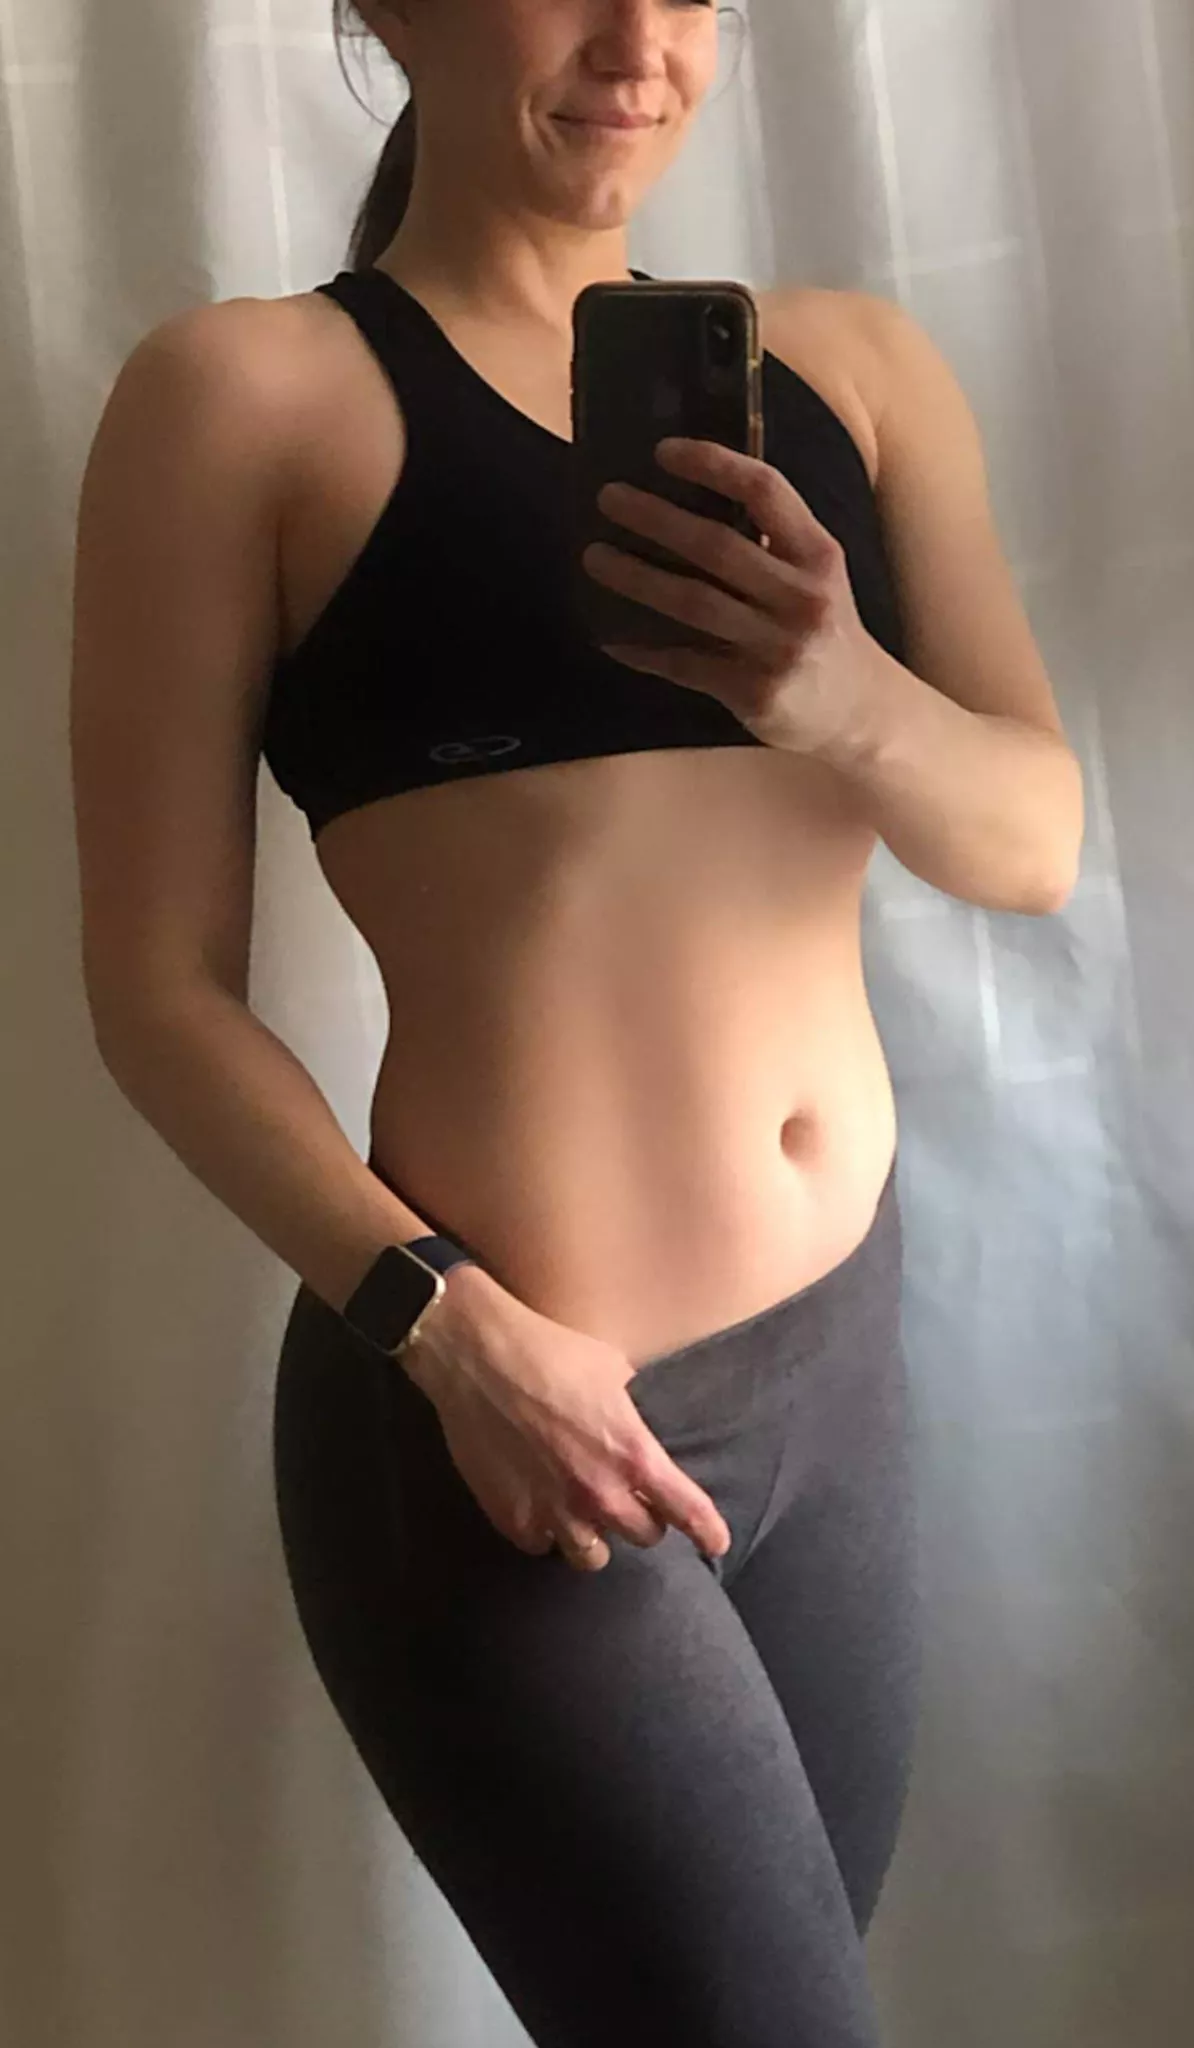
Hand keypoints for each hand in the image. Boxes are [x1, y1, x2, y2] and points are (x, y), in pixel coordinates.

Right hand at [401, 1269, 731, 1574]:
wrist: (475, 1356)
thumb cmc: (549, 1351)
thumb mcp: (613, 1371)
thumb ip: (633, 1413)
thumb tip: (643, 1427)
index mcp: (633, 1454)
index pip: (687, 1510)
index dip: (707, 1531)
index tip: (716, 1542)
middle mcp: (599, 1494)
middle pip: (644, 1536)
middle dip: (642, 1519)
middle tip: (629, 1499)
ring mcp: (554, 1512)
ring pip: (593, 1557)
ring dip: (595, 1537)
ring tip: (583, 1513)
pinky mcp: (513, 1519)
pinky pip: (542, 1545)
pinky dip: (545, 1532)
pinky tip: (540, 1505)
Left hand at [583, 436, 878, 759]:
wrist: (863, 711)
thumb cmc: (825, 630)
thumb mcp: (816, 575)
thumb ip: (772, 539)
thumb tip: (690, 498)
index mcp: (819, 555)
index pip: (765, 491)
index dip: (713, 464)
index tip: (661, 452)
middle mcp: (803, 597)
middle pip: (717, 546)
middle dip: (655, 518)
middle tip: (608, 498)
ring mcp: (779, 648)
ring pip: (694, 603)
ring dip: (636, 577)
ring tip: (594, 557)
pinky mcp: (756, 692)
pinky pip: (687, 665)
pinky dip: (645, 651)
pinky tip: (611, 637)